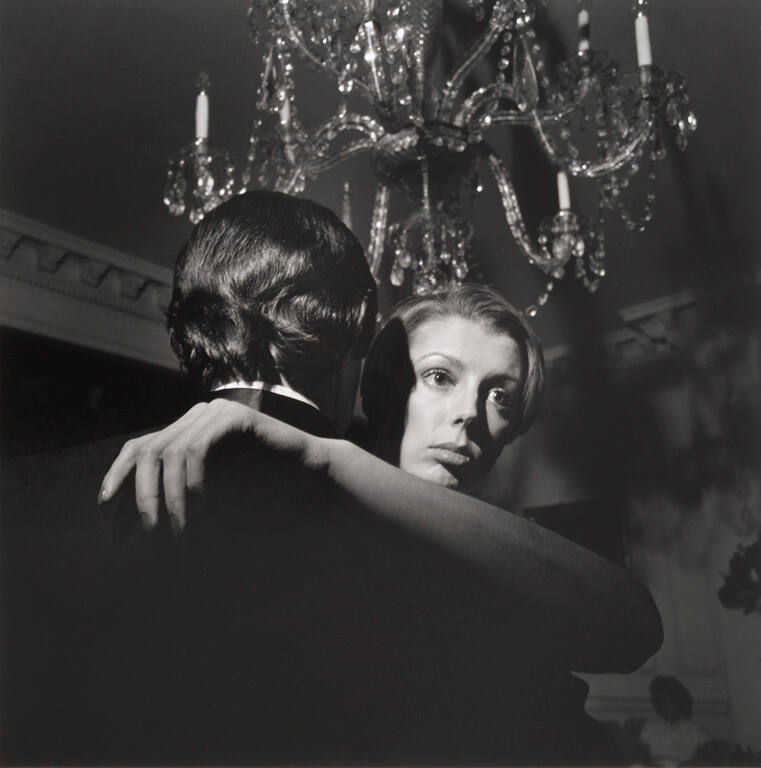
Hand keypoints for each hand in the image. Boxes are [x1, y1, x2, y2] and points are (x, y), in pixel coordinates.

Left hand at [98, 398, 326, 533]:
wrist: (310, 477)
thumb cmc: (264, 491)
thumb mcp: (211, 497)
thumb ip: (180, 498)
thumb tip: (138, 522)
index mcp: (189, 430)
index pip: (141, 446)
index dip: (117, 474)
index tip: (103, 505)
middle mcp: (199, 415)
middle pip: (149, 449)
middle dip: (141, 496)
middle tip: (148, 534)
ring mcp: (217, 412)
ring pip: (171, 453)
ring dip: (170, 500)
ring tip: (178, 535)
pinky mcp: (236, 416)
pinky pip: (198, 449)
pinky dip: (194, 485)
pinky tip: (203, 512)